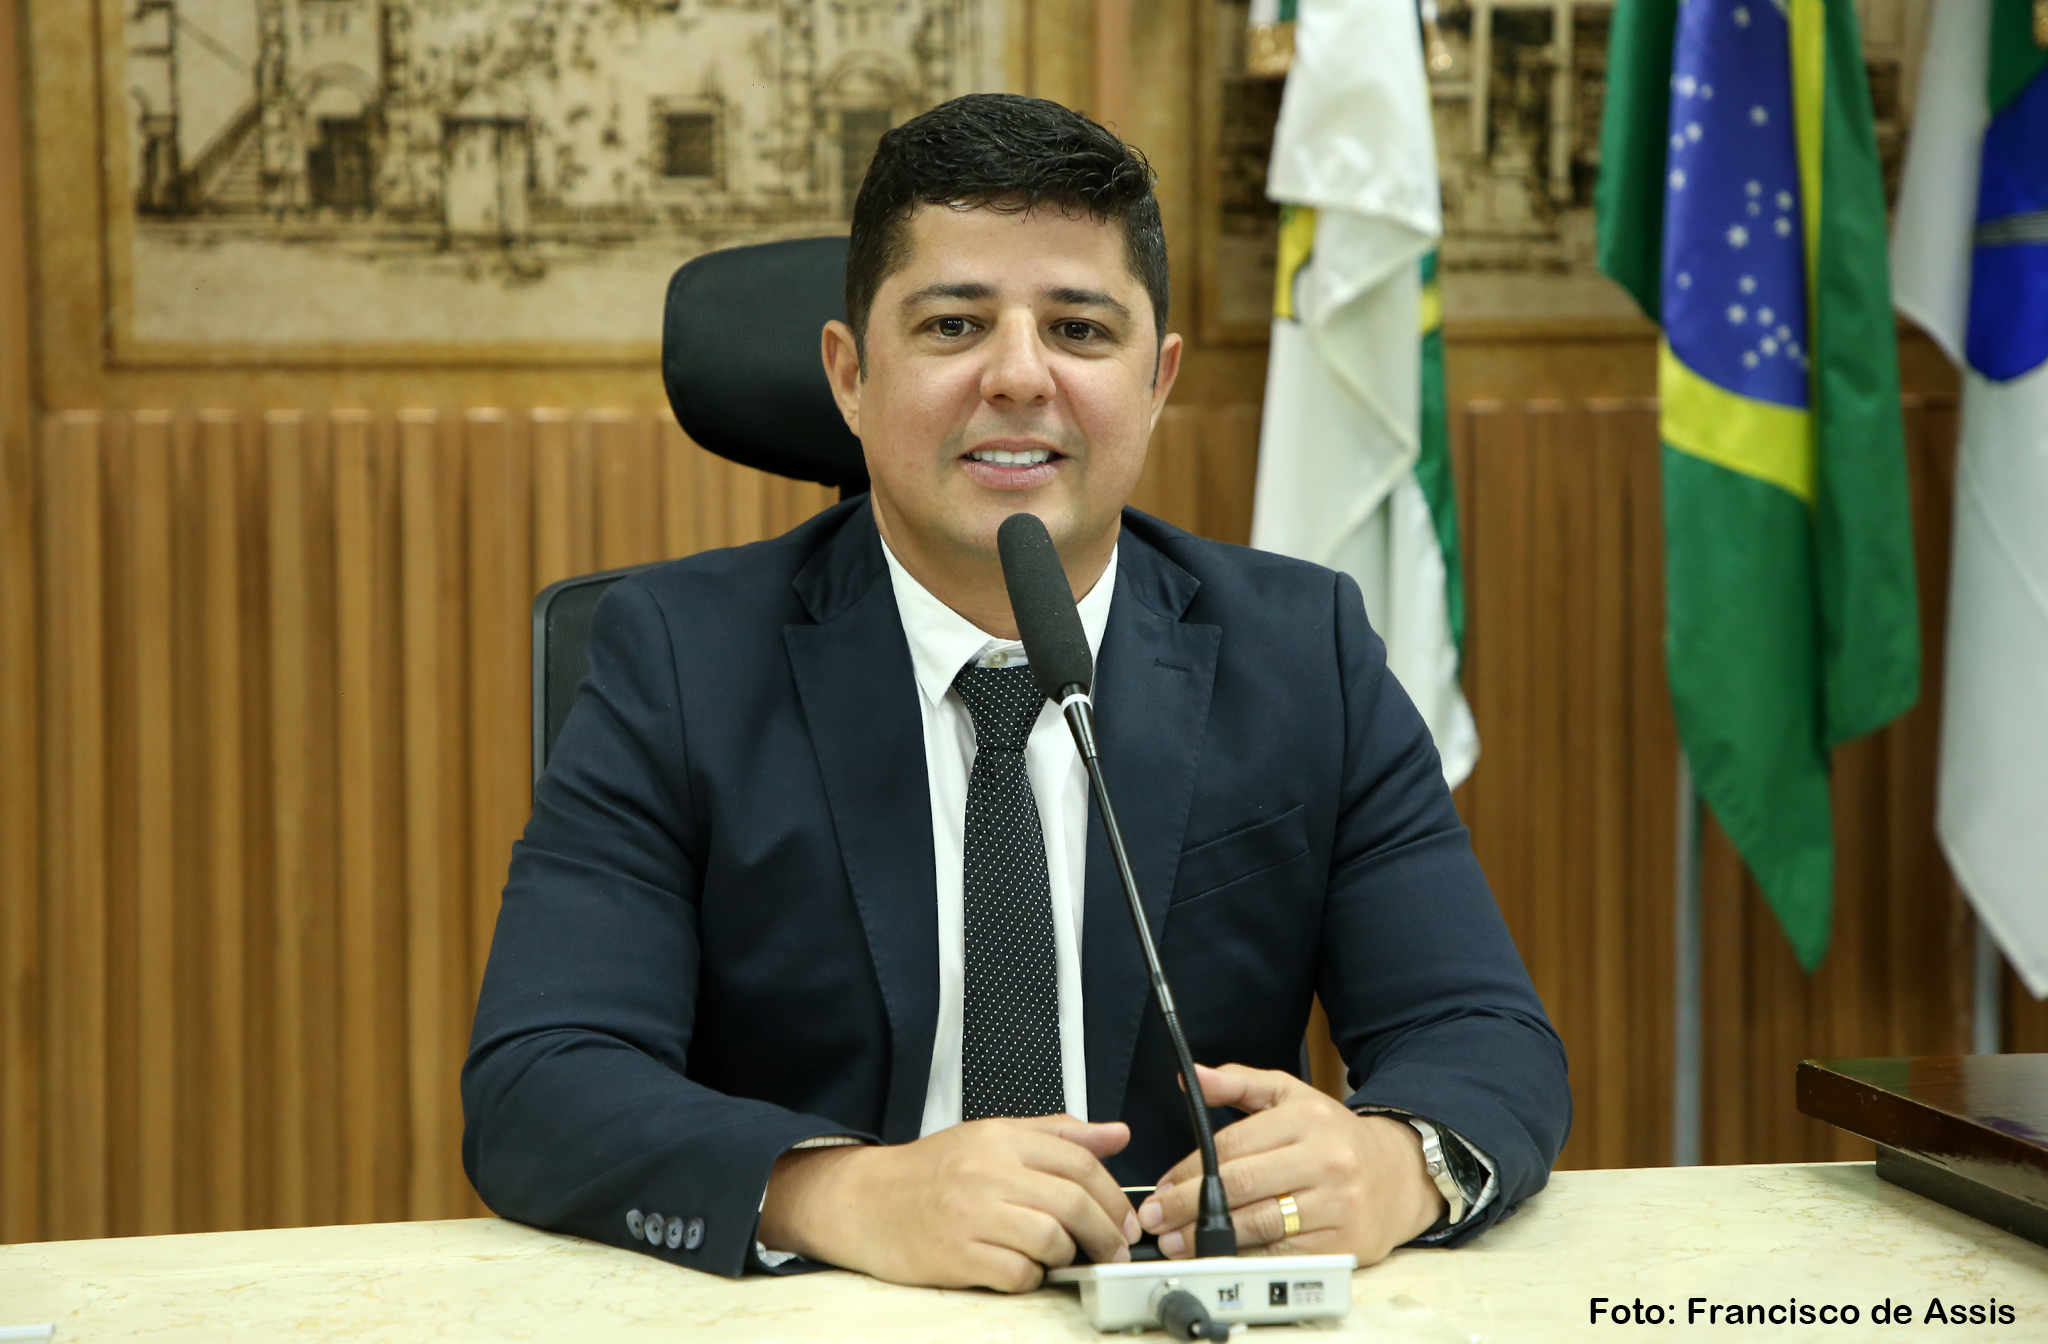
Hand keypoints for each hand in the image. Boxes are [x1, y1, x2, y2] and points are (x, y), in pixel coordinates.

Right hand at [758, 1115, 1140, 1291]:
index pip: (1080, 1161)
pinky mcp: (956, 1255)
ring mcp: (971, 1214)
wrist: (865, 1201)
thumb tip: (1115, 1135)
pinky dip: (1032, 1277)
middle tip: (1114, 1249)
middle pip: (1074, 1202)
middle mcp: (987, 1172)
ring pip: (1051, 1239)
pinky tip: (1024, 1269)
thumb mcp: (992, 1137)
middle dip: (1106, 1233)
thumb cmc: (930, 1173)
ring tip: (1063, 1257)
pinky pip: (1018, 1273)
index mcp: (1000, 1139)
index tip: (1123, 1219)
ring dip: (1068, 1256)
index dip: (1113, 1195)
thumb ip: (1057, 1135)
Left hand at [1137, 1064, 1444, 1263]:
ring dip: (1209, 1237)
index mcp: (1306, 1118)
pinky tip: (1221, 1256)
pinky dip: (1247, 1257)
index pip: (1232, 1145)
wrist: (1398, 1175)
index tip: (1161, 1186)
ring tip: (1178, 1242)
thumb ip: (1239, 1083)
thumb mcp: (1290, 1096)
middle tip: (1156, 1219)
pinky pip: (1283, 1254)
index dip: (1189, 1169)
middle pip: (1240, 1185)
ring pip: (1259, 1224)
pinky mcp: (1345, 1244)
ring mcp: (1337, 1204)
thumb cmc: (1333, 1137)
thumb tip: (1191, 1076)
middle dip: (1188, 1205)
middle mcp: (1325, 1160)